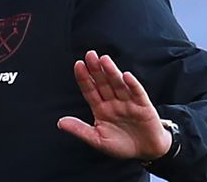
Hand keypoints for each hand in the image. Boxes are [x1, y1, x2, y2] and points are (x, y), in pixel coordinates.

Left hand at [57, 50, 171, 160]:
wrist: (146, 151)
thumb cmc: (121, 145)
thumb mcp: (97, 140)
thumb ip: (80, 130)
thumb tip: (60, 122)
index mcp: (101, 108)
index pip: (90, 90)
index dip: (84, 78)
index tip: (78, 65)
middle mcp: (113, 102)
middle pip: (103, 83)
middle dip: (96, 69)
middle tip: (90, 55)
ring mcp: (128, 102)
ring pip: (118, 85)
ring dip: (112, 72)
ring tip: (104, 60)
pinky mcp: (143, 106)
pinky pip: (137, 93)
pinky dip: (132, 85)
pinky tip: (126, 76)